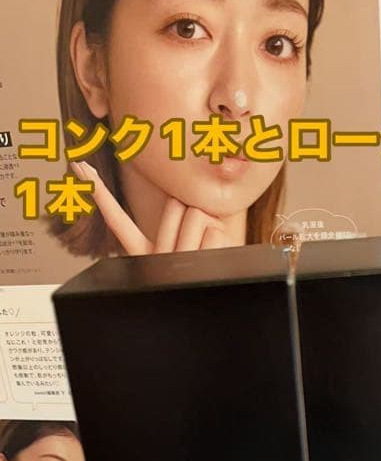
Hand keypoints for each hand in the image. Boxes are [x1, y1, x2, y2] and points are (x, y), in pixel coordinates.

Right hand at [71, 160, 235, 253]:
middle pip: (175, 203)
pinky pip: (214, 231)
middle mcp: (156, 260)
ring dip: (210, 224)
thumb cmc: (203, 268)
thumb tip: (180, 198)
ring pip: (195, 212)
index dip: (98, 192)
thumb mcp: (184, 248)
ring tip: (209, 248)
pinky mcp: (194, 268)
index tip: (79, 165)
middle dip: (193, 210)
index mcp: (144, 254)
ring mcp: (174, 264)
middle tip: (200, 236)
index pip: (117, 220)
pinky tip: (218, 255)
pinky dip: (222, 237)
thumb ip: (180, 221)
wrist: (218, 296)